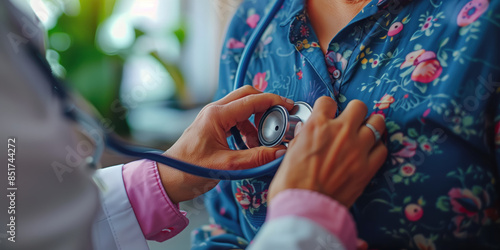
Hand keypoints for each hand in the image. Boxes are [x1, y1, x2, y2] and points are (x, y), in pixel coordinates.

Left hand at [158, 86, 293, 203]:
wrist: (169, 178)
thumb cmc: (190, 170)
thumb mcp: (228, 166)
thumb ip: (256, 158)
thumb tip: (280, 152)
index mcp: (217, 115)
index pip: (252, 100)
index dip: (274, 101)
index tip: (289, 107)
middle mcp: (215, 111)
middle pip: (247, 96)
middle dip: (266, 105)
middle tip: (280, 119)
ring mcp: (212, 117)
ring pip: (242, 108)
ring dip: (256, 121)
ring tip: (263, 142)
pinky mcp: (212, 126)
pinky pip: (235, 119)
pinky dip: (247, 129)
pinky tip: (250, 146)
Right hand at [268, 97, 386, 206]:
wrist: (304, 208)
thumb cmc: (291, 184)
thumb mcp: (290, 152)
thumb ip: (302, 138)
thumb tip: (306, 132)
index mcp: (317, 126)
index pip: (327, 102)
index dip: (327, 108)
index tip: (327, 114)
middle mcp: (340, 131)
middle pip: (358, 106)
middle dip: (354, 112)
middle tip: (350, 121)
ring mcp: (357, 148)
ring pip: (377, 123)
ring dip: (371, 125)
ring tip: (365, 132)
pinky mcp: (368, 167)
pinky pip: (382, 148)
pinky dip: (377, 147)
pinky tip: (370, 152)